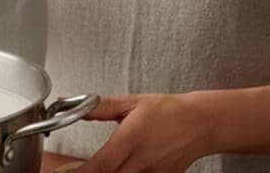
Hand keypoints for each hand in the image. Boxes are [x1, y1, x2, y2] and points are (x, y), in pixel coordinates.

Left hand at [77, 93, 212, 172]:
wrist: (201, 123)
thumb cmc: (169, 111)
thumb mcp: (132, 103)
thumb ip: (100, 107)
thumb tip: (71, 104)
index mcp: (131, 139)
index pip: (100, 165)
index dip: (82, 172)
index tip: (68, 172)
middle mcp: (141, 161)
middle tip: (80, 170)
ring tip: (100, 168)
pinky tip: (121, 168)